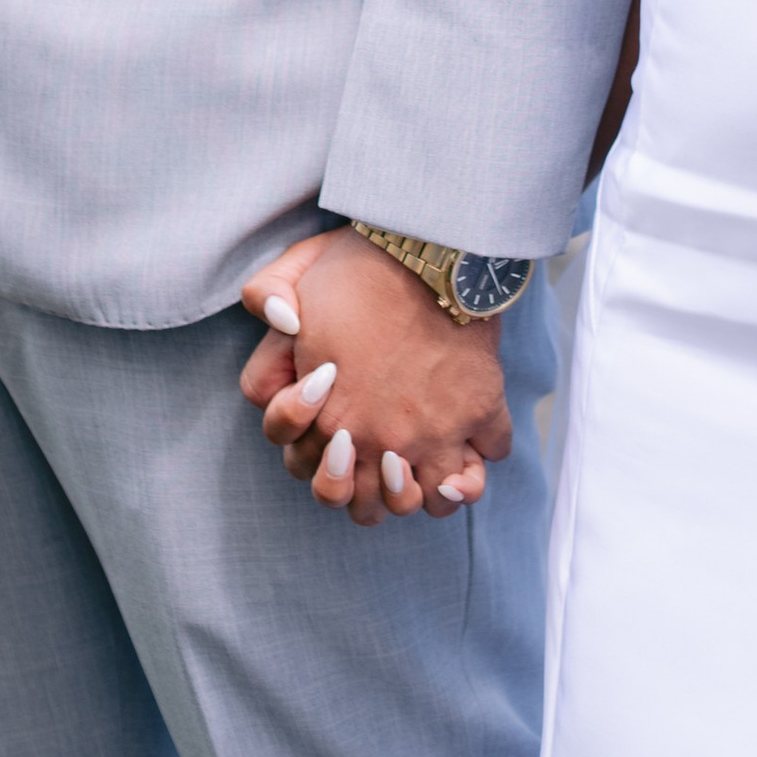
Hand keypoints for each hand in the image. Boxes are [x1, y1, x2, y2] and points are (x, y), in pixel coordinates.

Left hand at [238, 229, 511, 526]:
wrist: (432, 247)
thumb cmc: (362, 261)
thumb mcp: (296, 271)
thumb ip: (267, 296)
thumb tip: (279, 323)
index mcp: (334, 420)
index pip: (317, 481)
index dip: (320, 461)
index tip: (334, 429)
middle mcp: (384, 441)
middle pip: (367, 508)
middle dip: (364, 490)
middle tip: (372, 454)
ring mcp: (438, 433)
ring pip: (430, 502)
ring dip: (421, 490)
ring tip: (418, 460)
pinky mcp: (483, 410)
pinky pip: (489, 458)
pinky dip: (479, 459)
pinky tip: (468, 444)